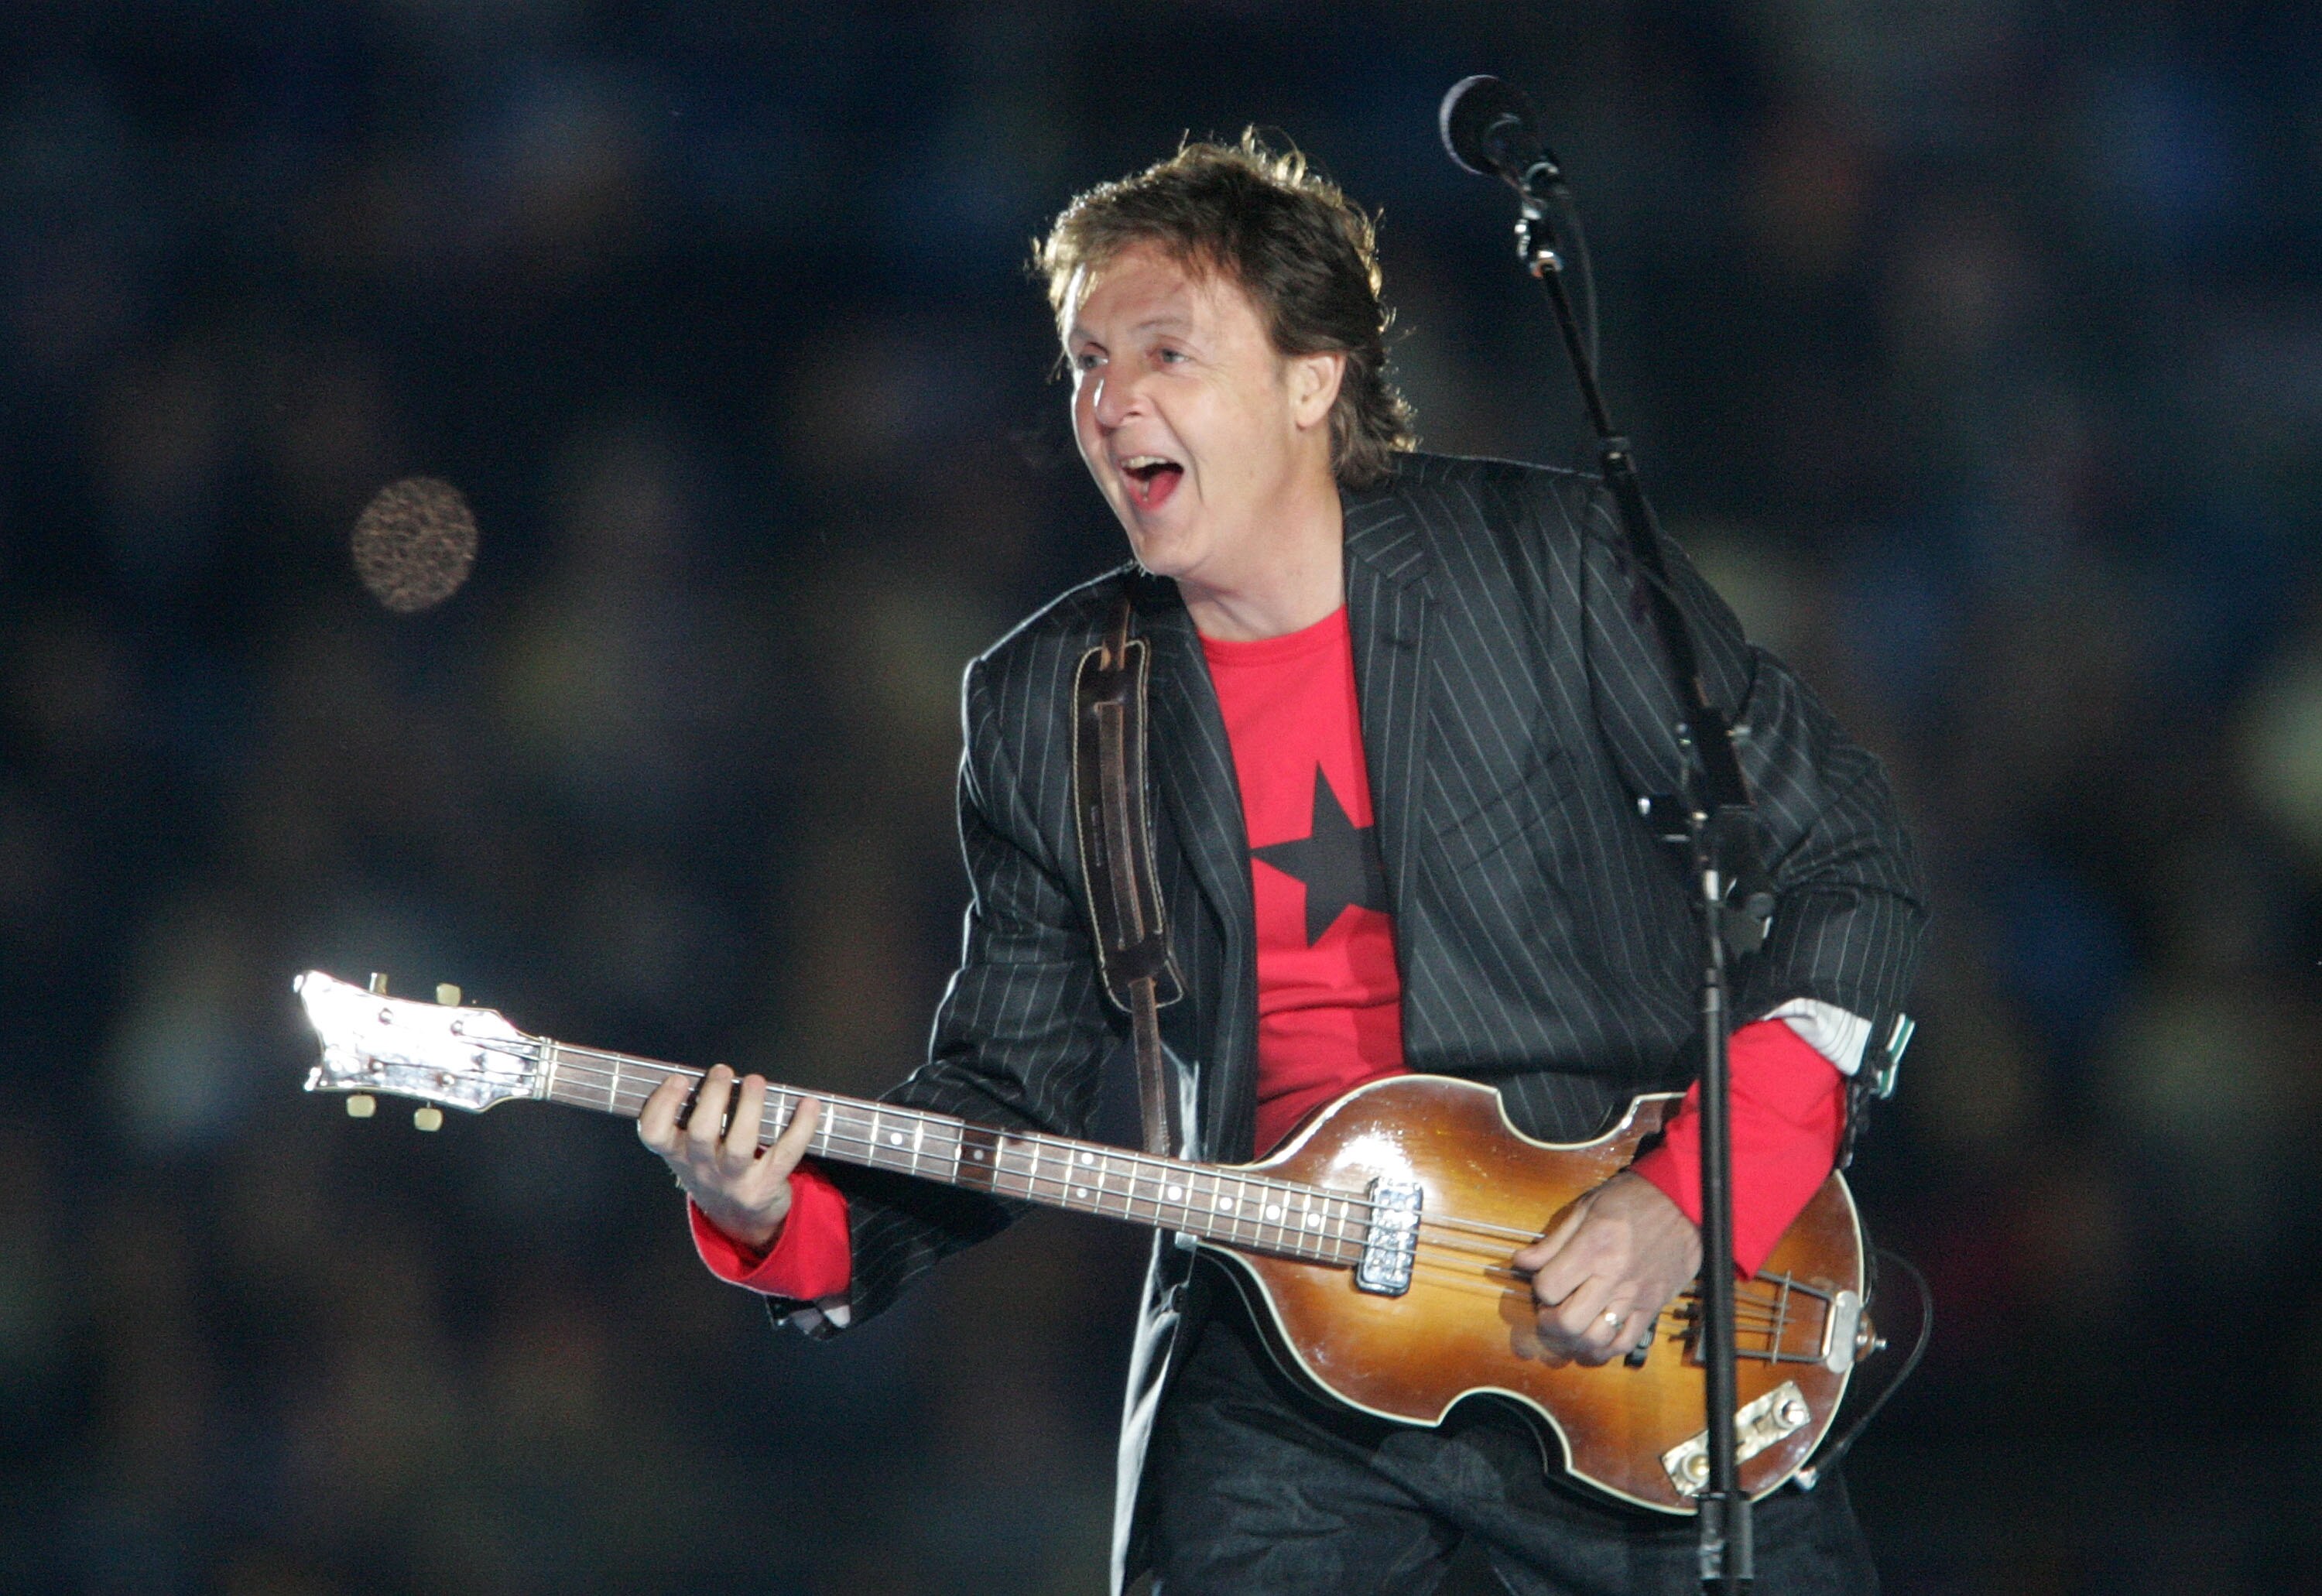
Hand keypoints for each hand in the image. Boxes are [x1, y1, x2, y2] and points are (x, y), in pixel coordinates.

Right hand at [638, 1065, 822, 1250]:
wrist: (741, 1221)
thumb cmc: (716, 1171)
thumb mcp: (691, 1154)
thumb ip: (691, 1119)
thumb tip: (708, 1072)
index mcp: (679, 1155)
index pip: (654, 1134)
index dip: (661, 1104)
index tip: (679, 1079)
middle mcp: (703, 1169)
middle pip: (701, 1132)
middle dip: (712, 1097)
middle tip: (723, 1071)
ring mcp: (735, 1180)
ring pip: (740, 1144)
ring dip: (750, 1107)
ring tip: (755, 1081)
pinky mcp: (766, 1185)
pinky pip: (785, 1154)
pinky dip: (801, 1127)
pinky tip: (809, 1104)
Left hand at [1512, 1171, 1702, 1366]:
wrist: (1684, 1203)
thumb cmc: (1632, 1199)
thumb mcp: (1587, 1208)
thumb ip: (1553, 1241)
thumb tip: (1522, 1261)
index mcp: (1593, 1248)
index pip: (1549, 1287)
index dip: (1538, 1288)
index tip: (1543, 1281)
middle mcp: (1613, 1277)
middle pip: (1568, 1322)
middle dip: (1548, 1323)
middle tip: (1547, 1313)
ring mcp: (1634, 1296)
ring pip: (1595, 1339)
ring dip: (1573, 1341)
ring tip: (1568, 1328)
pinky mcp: (1652, 1307)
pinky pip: (1625, 1343)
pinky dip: (1604, 1350)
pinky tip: (1593, 1339)